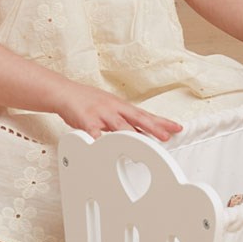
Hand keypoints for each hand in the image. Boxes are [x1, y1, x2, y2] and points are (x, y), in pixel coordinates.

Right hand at [56, 83, 182, 141]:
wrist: (65, 92)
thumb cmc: (89, 102)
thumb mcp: (112, 109)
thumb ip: (126, 122)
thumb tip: (144, 133)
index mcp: (121, 107)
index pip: (146, 114)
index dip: (162, 122)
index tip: (177, 128)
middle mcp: (114, 108)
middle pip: (137, 118)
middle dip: (153, 127)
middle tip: (166, 136)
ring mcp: (100, 113)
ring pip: (119, 125)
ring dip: (132, 134)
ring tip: (144, 144)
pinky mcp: (86, 120)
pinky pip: (94, 132)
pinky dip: (100, 141)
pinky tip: (106, 148)